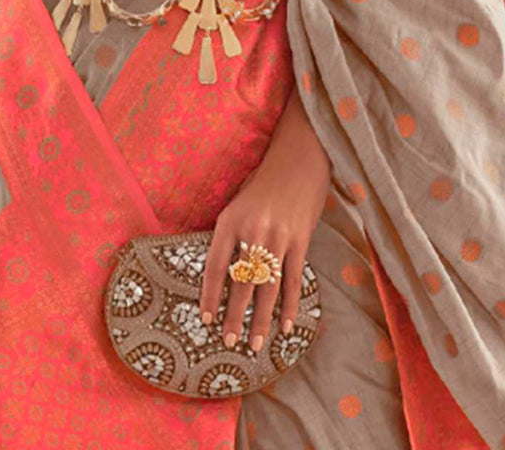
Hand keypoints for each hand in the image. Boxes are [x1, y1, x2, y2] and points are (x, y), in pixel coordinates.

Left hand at [198, 83, 330, 350]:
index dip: (209, 295)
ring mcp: (278, 237)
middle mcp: (252, 231)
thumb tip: (222, 269)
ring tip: (255, 344)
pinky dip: (289, 305)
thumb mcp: (238, 201)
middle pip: (241, 282)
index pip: (214, 266)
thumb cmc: (264, 181)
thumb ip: (231, 233)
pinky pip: (293, 279)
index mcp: (230, 221)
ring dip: (261, 319)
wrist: (299, 160)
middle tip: (229, 342)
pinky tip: (284, 325)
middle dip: (234, 316)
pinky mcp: (300, 240)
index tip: (204, 319)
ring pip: (267, 287)